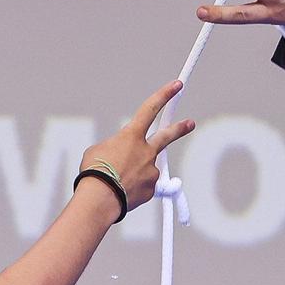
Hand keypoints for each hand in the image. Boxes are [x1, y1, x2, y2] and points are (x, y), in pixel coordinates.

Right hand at [82, 80, 195, 211]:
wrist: (100, 198)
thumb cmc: (94, 172)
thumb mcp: (98, 151)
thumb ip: (115, 148)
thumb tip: (123, 156)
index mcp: (130, 136)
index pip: (150, 109)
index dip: (164, 95)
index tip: (176, 86)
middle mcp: (146, 151)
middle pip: (166, 136)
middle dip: (179, 129)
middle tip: (190, 123)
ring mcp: (151, 169)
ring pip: (146, 168)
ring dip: (135, 174)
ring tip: (119, 182)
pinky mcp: (152, 188)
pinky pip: (143, 186)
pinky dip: (133, 188)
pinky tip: (122, 192)